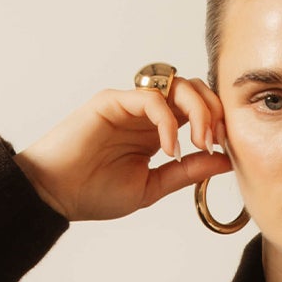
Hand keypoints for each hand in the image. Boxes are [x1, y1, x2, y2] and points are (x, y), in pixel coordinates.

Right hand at [13, 78, 234, 221]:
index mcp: (156, 130)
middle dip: (214, 110)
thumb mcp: (152, 186)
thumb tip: (224, 160)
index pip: (197, 109)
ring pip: (176, 85)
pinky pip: (150, 97)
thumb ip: (187, 171)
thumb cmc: (94, 192)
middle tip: (216, 140)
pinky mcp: (112, 101)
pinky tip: (169, 148)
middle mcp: (145, 112)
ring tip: (200, 142)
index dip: (217, 122)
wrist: (57, 196)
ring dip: (197, 110)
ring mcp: (129, 104)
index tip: (225, 148)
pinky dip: (167, 121)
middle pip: (193, 89)